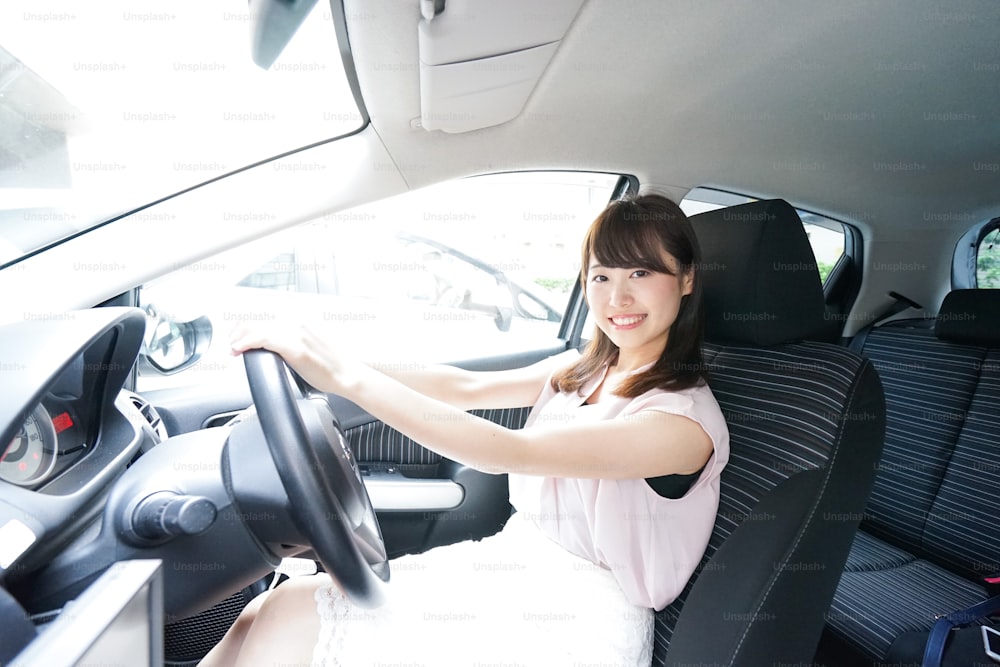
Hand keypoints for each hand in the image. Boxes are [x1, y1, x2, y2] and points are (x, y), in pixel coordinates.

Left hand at [229, 322, 365, 396]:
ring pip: (258, 329)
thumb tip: (272, 348)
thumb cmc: (330, 366)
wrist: (347, 375)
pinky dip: (248, 342)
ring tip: (233, 348)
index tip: (239, 339)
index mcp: (299, 322)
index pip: (265, 319)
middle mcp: (297, 324)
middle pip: (257, 322)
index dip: (247, 328)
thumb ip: (290, 343)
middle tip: (233, 345)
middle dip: (239, 333)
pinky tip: (239, 348)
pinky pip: (265, 339)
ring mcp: (296, 334)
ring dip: (240, 338)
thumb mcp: (307, 347)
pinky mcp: (296, 348)